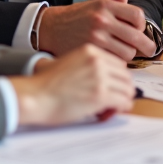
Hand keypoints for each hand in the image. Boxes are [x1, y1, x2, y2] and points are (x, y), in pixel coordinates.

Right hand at [12, 44, 135, 125]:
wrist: (34, 96)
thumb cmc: (45, 85)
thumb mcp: (68, 63)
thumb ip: (87, 67)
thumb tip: (105, 81)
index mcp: (90, 51)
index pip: (119, 64)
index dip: (118, 79)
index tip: (114, 88)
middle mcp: (97, 61)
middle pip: (126, 76)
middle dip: (123, 90)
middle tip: (114, 101)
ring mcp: (100, 77)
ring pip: (128, 90)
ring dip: (122, 101)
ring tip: (110, 108)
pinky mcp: (100, 95)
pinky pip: (123, 102)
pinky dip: (120, 109)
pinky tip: (109, 112)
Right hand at [37, 0, 155, 59]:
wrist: (52, 28)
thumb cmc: (78, 17)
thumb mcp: (96, 4)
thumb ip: (114, 0)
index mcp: (106, 5)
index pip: (137, 15)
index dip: (142, 25)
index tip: (139, 30)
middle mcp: (102, 19)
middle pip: (136, 36)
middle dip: (145, 45)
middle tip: (149, 50)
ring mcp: (96, 36)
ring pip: (128, 52)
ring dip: (129, 55)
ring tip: (123, 52)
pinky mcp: (91, 52)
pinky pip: (115, 61)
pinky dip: (117, 62)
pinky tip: (113, 59)